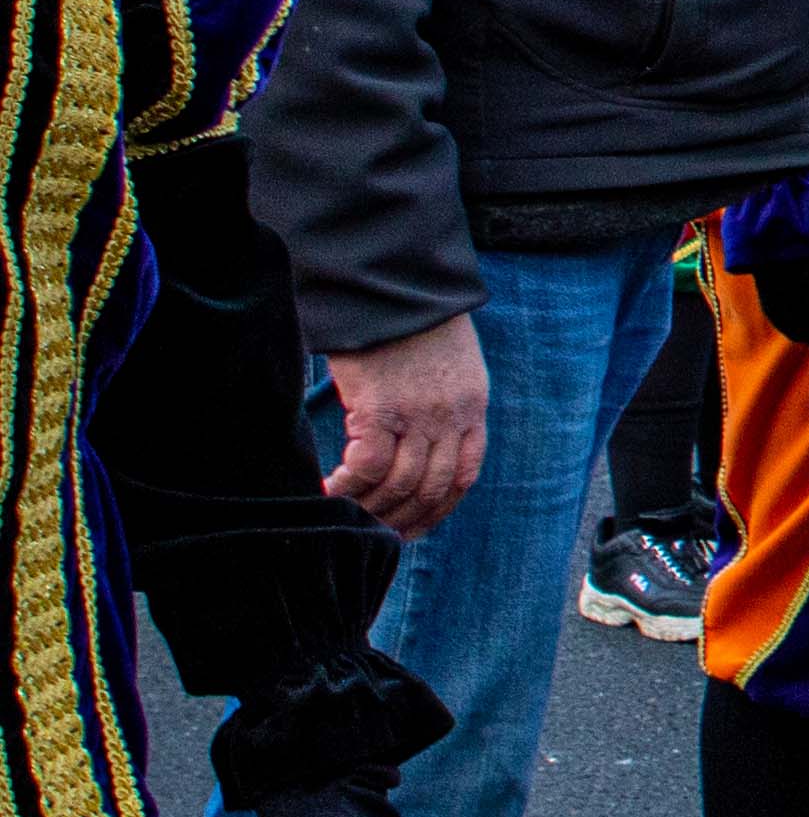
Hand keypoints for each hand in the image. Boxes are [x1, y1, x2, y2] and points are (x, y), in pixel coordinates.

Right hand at [320, 315, 484, 537]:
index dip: (437, 509)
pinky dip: (347, 487)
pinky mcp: (380, 409)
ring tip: (344, 511)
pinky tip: (328, 488)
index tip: (410, 527)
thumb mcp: (450, 366)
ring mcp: (418, 415)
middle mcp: (451, 416)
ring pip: (398, 484)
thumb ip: (443, 406)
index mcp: (471, 406)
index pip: (464, 475)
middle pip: (431, 488)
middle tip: (368, 529)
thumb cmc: (413, 325)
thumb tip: (416, 448)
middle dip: (399, 519)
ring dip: (369, 508)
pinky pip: (366, 468)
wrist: (394, 287)